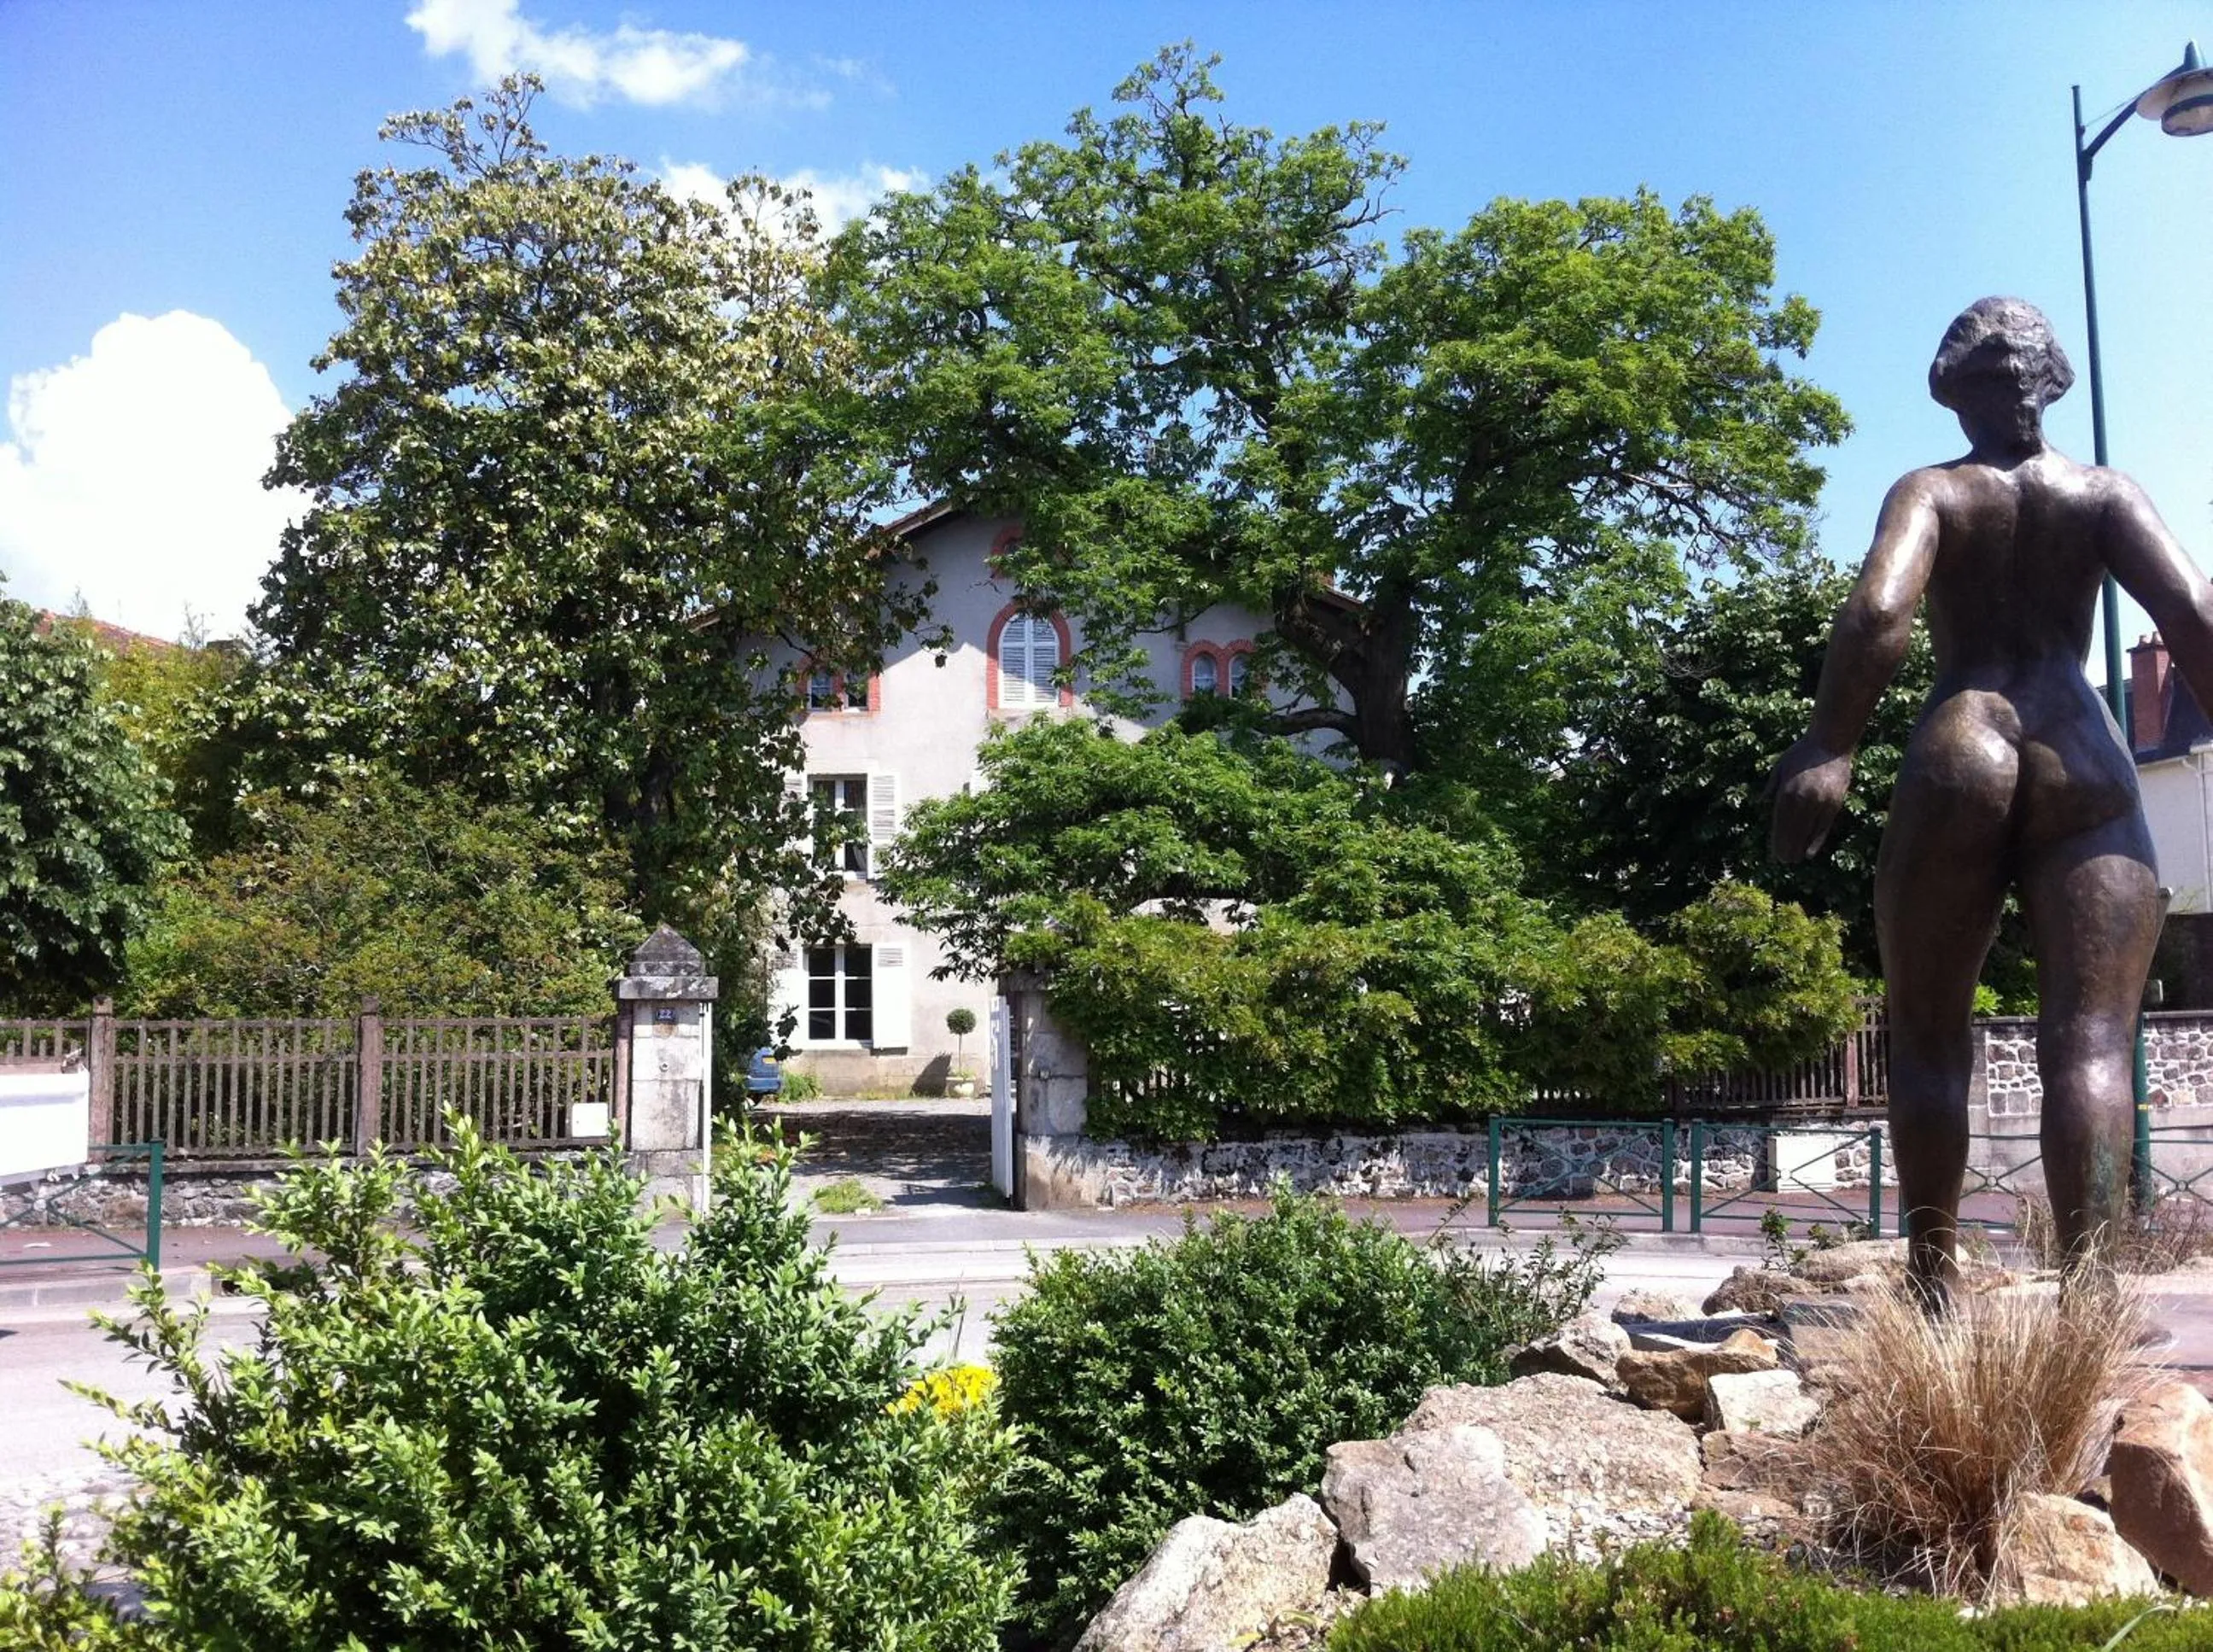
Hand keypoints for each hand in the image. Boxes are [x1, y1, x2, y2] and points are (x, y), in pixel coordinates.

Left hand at [1770, 739, 1852, 862]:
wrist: (1831, 742)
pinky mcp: (1834, 803)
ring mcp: (1819, 802)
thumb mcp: (1780, 766)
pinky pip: (1823, 827)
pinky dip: (1816, 840)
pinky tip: (1810, 852)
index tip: (1774, 853)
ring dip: (1800, 847)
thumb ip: (1772, 786)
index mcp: (1786, 791)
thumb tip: (1761, 802)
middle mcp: (1802, 799)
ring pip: (1807, 831)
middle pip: (1792, 830)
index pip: (1779, 822)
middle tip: (1783, 861)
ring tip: (1794, 859)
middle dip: (1786, 847)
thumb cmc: (1802, 753)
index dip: (1777, 839)